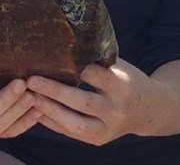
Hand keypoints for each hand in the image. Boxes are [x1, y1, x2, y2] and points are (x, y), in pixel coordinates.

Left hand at [26, 59, 151, 144]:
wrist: (150, 109)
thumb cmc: (126, 79)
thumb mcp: (118, 65)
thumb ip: (96, 58)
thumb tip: (61, 40)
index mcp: (122, 85)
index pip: (96, 75)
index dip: (73, 67)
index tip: (49, 57)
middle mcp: (117, 109)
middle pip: (84, 102)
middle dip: (55, 91)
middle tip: (31, 80)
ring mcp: (109, 128)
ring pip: (76, 124)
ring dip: (50, 110)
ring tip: (29, 96)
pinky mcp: (99, 139)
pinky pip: (71, 133)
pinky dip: (52, 123)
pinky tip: (35, 109)